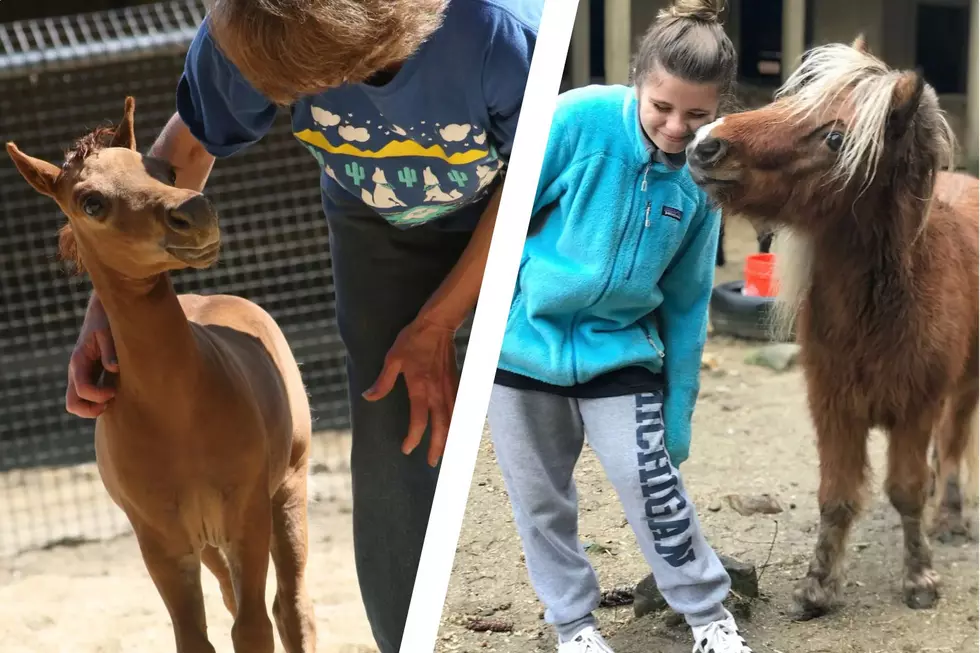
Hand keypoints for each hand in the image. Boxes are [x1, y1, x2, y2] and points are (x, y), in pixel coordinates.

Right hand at [66, 296, 118, 417]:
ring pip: (81, 402)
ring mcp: (84, 374)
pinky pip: (92, 395)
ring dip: (97, 406)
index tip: (115, 392)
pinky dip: (102, 400)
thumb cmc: (107, 320)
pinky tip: (120, 392)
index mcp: (79, 361)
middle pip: (73, 404)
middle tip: (112, 402)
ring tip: (117, 399)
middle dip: (92, 410)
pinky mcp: (93, 374)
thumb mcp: (107, 331)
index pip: (82, 390)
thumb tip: (113, 368)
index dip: (98, 396)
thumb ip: (109, 349)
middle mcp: (78, 371)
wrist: (104, 311)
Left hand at [363, 317, 458, 466]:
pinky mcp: (456, 382)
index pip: (419, 421)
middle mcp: (437, 392)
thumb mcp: (392, 358)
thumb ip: (383, 381)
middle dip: (438, 447)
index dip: (413, 438)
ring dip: (450, 438)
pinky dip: (458, 423)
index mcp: (421, 388)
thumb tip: (368, 397)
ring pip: (453, 420)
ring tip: (446, 451)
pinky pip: (459, 409)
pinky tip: (455, 429)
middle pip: (442, 427)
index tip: (407, 449)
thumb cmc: (413, 339)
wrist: (438, 324)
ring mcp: (449, 388)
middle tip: (433, 462)